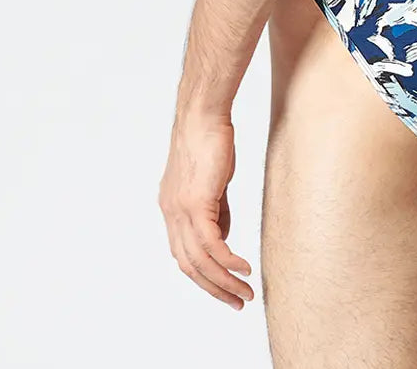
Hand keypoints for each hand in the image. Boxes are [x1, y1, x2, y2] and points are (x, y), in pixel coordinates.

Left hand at [158, 110, 253, 308]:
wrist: (202, 114)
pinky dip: (227, 261)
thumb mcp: (212, 182)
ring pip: (200, 260)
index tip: (225, 288)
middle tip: (237, 302)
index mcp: (171, 209)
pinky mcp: (196, 204)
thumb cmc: (210, 139)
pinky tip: (244, 269)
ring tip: (245, 293)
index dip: (204, 275)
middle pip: (189, 265)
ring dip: (223, 281)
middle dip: (214, 288)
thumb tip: (223, 239)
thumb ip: (216, 211)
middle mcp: (171, 214)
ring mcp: (180, 210)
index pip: (184, 254)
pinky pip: (211, 245)